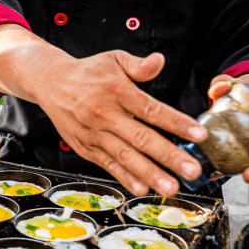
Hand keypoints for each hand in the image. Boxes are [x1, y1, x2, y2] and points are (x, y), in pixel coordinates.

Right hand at [35, 51, 207, 197]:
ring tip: (171, 187)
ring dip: (150, 173)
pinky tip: (142, 188)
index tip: (199, 134)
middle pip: (141, 138)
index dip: (176, 122)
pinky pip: (108, 165)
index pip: (151, 109)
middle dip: (169, 155)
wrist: (50, 82)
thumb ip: (138, 65)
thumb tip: (159, 61)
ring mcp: (94, 133)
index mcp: (117, 91)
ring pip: (125, 156)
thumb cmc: (87, 72)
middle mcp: (105, 114)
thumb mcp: (113, 60)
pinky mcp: (85, 147)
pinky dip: (124, 177)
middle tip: (193, 170)